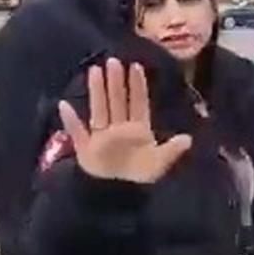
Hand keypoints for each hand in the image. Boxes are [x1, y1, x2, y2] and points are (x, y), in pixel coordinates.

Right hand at [58, 58, 191, 183]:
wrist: (118, 194)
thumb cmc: (140, 175)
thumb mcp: (160, 163)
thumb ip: (172, 150)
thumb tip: (189, 139)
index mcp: (138, 129)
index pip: (137, 103)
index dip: (137, 86)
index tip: (136, 67)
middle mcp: (119, 128)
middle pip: (117, 101)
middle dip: (116, 81)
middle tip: (114, 61)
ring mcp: (102, 136)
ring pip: (99, 109)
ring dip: (97, 91)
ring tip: (95, 71)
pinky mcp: (86, 148)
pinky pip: (77, 132)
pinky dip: (70, 121)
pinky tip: (64, 105)